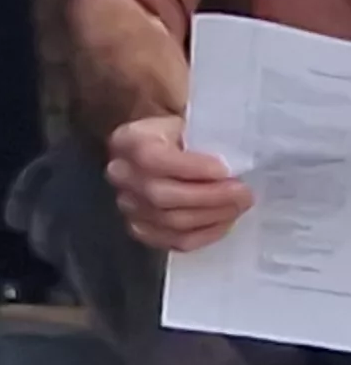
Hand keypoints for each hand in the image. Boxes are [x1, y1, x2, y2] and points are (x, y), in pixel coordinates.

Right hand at [110, 114, 253, 252]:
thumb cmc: (181, 134)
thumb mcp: (189, 123)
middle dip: (210, 198)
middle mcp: (120, 174)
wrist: (162, 149)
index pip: (152, 158)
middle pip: (161, 195)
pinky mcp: (141, 229)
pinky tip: (224, 221)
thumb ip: (206, 134)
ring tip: (238, 206)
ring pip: (171, 222)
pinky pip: (176, 241)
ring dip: (212, 216)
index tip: (226, 170)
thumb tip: (238, 155)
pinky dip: (205, 234)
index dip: (191, 168)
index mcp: (128, 140)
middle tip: (244, 193)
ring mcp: (128, 205)